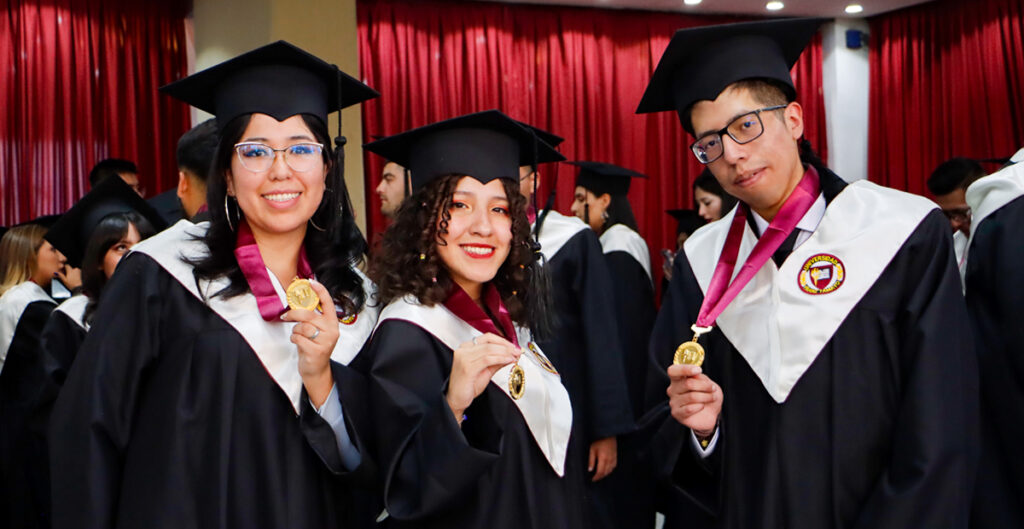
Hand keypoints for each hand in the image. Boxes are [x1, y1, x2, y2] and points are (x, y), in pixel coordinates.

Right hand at [56, 265, 81, 289]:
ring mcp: (79, 271)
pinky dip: (74, 273)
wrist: (78, 287)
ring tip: (69, 277)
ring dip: (71, 272)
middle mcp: (75, 270)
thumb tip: (56, 272)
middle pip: (70, 267)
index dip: (64, 267)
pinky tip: (73, 278)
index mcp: (71, 270)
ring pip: (73, 269)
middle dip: (68, 270)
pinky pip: (76, 272)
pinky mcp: (80, 274)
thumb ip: (60, 275)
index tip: (62, 270)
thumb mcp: (64, 280)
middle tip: (66, 275)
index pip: (67, 265)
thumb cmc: (71, 284)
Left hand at [283, 279, 338, 407]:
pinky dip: (294, 340)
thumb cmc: (314, 346)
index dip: (319, 290)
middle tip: (286, 316)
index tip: (310, 281)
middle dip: (293, 314)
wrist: (317, 369)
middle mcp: (331, 330)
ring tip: (300, 337)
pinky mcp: (317, 350)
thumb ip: (312, 317)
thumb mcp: (317, 330)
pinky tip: (300, 344)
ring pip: (302, 327)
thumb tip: (298, 303)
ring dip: (295, 332)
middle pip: (308, 315)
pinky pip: (298, 338)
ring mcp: (326, 341)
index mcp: (332, 322)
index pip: (327, 302)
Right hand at [446, 333, 520, 421]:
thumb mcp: (486, 370)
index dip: (503, 341)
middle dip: (506, 346)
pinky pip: (487, 359)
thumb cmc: (468, 385)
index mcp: (467, 348)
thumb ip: (498, 361)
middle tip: (517, 351)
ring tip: (514, 356)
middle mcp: (463, 350)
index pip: (487, 338)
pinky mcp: (467, 367)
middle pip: (489, 342)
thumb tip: (511, 355)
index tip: (514, 346)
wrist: (456, 399)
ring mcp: (464, 358)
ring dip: (505, 352)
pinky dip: (500, 358)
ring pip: (489, 349)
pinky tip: (508, 360)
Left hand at [588, 436, 617, 480]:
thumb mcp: (592, 449)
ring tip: (600, 475)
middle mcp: (610, 460)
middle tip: (595, 479)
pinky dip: (610, 469)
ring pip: (610, 470)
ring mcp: (614, 458)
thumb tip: (590, 470)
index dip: (596, 477)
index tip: (593, 480)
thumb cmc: (599, 440)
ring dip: (605, 474)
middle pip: (605, 472)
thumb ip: (591, 460)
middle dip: (600, 477)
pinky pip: (614, 466)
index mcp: (603, 459)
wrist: (607, 433)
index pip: (600, 472)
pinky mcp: (615, 455)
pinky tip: (607, 469)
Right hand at [666, 364, 721, 434]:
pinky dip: (700, 407)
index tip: (698, 370)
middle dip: (705, 386)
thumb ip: (701, 378)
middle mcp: (673, 389)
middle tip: (713, 388)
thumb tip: (695, 374)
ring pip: (691, 396)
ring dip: (706, 397)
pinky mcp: (676, 413)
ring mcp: (673, 401)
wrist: (711, 414)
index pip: (673, 371)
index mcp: (678, 379)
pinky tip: (702, 407)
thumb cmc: (708, 396)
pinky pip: (689, 409)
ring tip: (712, 398)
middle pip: (688, 383)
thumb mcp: (709, 384)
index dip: (685, 369)